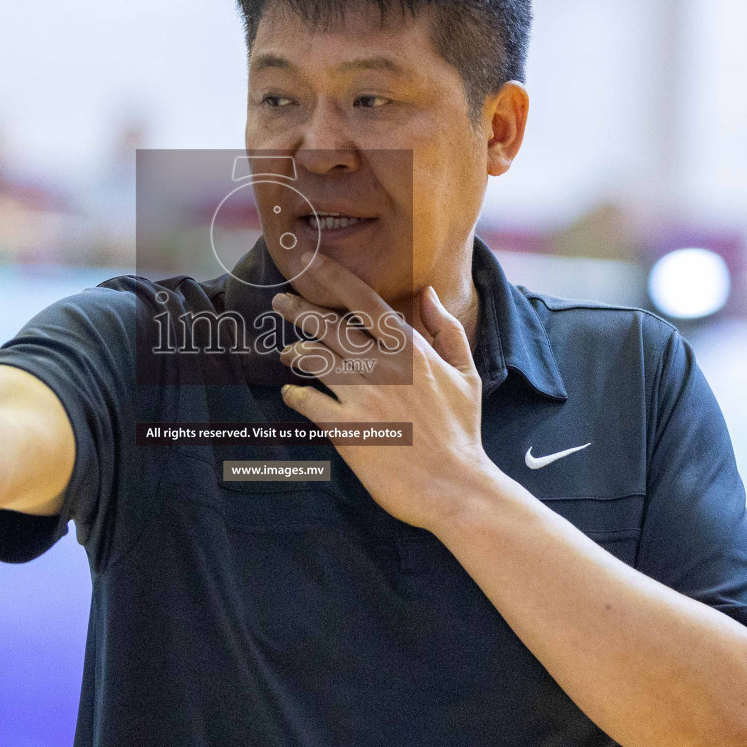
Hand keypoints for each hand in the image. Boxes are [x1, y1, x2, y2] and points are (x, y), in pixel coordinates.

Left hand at [274, 253, 494, 530]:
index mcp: (410, 349)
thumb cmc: (462, 431)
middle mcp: (382, 366)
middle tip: (280, 302)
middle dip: (298, 309)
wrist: (456, 487)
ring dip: (294, 352)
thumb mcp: (466, 374)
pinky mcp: (347, 429)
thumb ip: (446, 331)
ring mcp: (363, 397)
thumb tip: (428, 294)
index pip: (362, 300)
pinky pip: (307, 403)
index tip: (306, 259)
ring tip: (285, 353)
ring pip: (314, 359)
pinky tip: (291, 395)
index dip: (329, 275)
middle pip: (328, 325)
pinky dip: (295, 396)